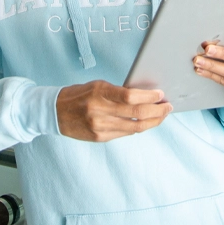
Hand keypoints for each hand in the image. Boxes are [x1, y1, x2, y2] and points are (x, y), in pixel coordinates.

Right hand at [56, 80, 171, 141]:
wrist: (55, 112)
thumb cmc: (79, 95)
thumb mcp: (97, 86)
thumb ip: (118, 92)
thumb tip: (144, 96)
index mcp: (99, 93)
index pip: (130, 96)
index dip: (149, 97)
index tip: (161, 95)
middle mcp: (99, 111)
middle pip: (136, 113)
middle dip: (157, 111)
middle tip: (168, 107)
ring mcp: (100, 127)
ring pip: (134, 127)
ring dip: (152, 121)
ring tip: (161, 115)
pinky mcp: (100, 138)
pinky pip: (125, 133)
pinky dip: (138, 127)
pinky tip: (146, 122)